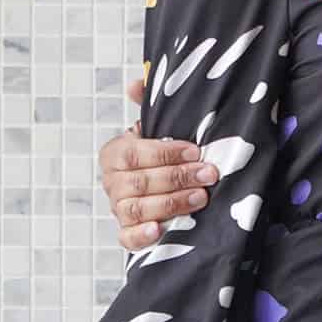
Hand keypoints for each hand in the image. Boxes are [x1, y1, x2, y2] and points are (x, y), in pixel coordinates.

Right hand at [99, 74, 216, 250]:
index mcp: (116, 152)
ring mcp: (118, 208)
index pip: (136, 152)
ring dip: (170, 204)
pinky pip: (127, 237)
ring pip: (136, 209)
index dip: (166, 153)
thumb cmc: (164, 150)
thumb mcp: (160, 124)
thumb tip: (136, 83)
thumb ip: (151, 103)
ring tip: (200, 198)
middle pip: (139, 182)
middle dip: (177, 178)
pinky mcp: (128, 231)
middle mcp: (113, 181)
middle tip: (209, 174)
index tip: (195, 150)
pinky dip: (141, 235)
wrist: (162, 180)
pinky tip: (159, 230)